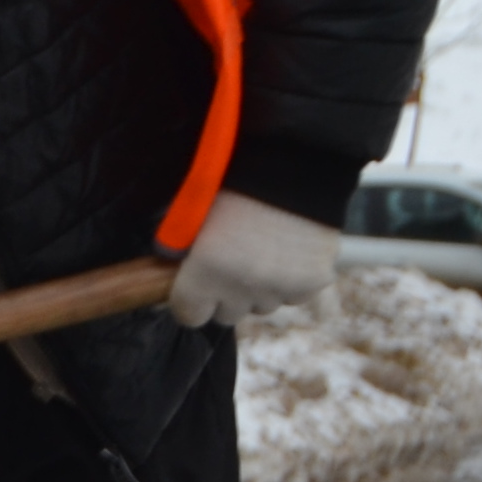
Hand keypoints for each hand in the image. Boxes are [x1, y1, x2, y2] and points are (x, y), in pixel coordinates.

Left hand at [166, 191, 337, 328]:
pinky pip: (294, 297)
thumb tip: (168, 276)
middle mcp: (242, 286)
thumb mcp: (194, 218)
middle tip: (230, 264)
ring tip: (262, 253)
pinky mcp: (313, 283)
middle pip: (226, 315)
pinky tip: (289, 253)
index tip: (194, 288)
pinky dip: (291, 282)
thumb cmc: (235, 184)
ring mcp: (280, 287)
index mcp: (205, 271)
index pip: (190, 316)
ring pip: (262, 307)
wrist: (294, 164)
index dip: (190, 301)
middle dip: (224, 296)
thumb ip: (182, 254)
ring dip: (258, 290)